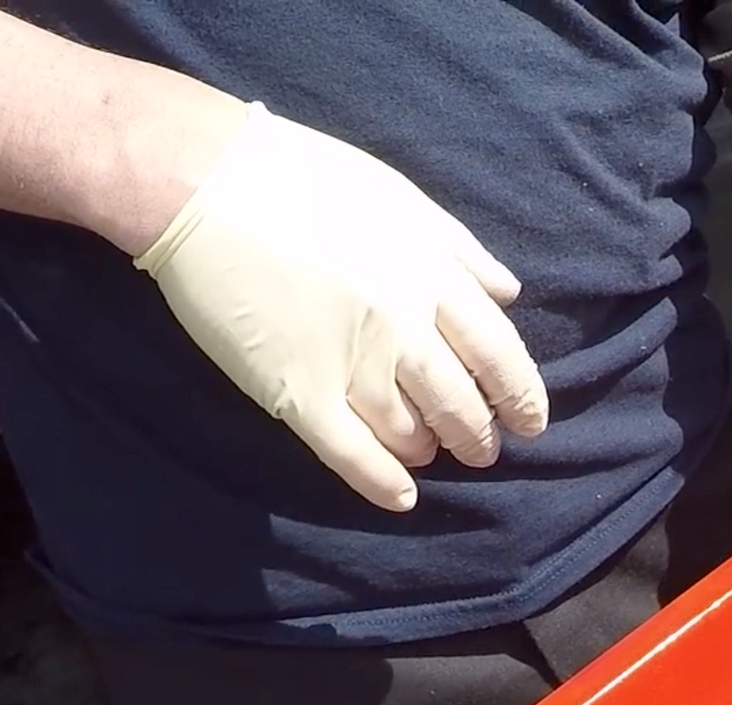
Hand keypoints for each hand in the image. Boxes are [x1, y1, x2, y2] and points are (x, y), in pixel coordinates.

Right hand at [131, 101, 547, 510]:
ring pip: (410, 432)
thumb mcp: (402, 200)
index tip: (531, 420)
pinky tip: (402, 497)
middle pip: (459, 401)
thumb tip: (510, 294)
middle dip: (479, 434)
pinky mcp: (298, 394)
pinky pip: (351, 454)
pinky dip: (382, 482)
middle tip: (485, 449)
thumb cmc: (305, 180)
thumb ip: (460, 251)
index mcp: (432, 279)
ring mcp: (351, 365)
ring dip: (430, 450)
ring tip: (433, 454)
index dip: (520, 395)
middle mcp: (404, 329)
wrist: (201, 185)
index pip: (499, 354)